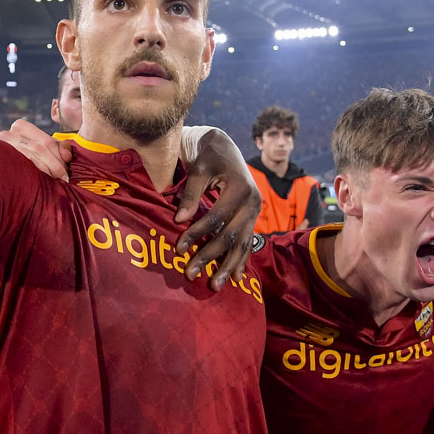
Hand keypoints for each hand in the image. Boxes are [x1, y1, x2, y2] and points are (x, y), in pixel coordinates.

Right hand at [0, 118, 71, 179]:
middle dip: (55, 165)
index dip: (60, 155)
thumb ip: (57, 146)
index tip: (67, 168)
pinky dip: (34, 176)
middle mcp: (9, 135)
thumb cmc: (24, 153)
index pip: (46, 141)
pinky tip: (41, 183)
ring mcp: (2, 149)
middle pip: (39, 150)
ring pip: (30, 160)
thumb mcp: (41, 144)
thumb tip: (67, 156)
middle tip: (63, 178)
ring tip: (55, 182)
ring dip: (46, 172)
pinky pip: (21, 169)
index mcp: (20, 126)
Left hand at [176, 128, 261, 289]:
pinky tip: (235, 277)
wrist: (225, 148)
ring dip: (227, 266)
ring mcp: (255, 212)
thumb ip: (190, 194)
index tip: (179, 248)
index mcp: (241, 188)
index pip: (216, 217)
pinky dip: (241, 260)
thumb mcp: (199, 168)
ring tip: (215, 285)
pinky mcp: (252, 218)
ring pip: (242, 244)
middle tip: (191, 274)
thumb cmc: (209, 155)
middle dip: (210, 256)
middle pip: (230, 235)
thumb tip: (179, 220)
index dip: (197, 233)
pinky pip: (247, 242)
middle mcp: (253, 202)